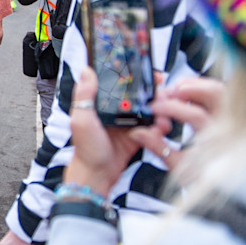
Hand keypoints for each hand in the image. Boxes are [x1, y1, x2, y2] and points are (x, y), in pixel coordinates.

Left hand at [65, 67, 155, 195]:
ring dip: (160, 109)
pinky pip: (154, 126)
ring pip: (150, 109)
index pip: (120, 82)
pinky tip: (160, 128)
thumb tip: (86, 70)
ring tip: (163, 113)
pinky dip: (160, 126)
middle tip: (162, 94)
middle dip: (153, 92)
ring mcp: (129, 122)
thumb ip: (84, 96)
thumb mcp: (81, 120)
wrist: (97, 174)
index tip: (148, 71)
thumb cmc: (86, 148)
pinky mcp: (139, 134)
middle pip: (139, 94)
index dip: (134, 75)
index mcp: (102, 102)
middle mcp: (116, 109)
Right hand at [129, 76, 223, 170]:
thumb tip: (139, 133)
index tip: (153, 109)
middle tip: (168, 93)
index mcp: (216, 139)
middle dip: (188, 89)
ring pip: (218, 89)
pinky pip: (219, 92)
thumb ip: (158, 148)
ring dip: (195, 85)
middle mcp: (227, 124)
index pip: (195, 114)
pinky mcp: (229, 114)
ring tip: (175, 90)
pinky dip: (202, 86)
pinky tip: (186, 92)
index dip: (171, 108)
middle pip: (214, 94)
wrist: (225, 180)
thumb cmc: (203, 174)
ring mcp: (230, 117)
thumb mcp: (178, 166)